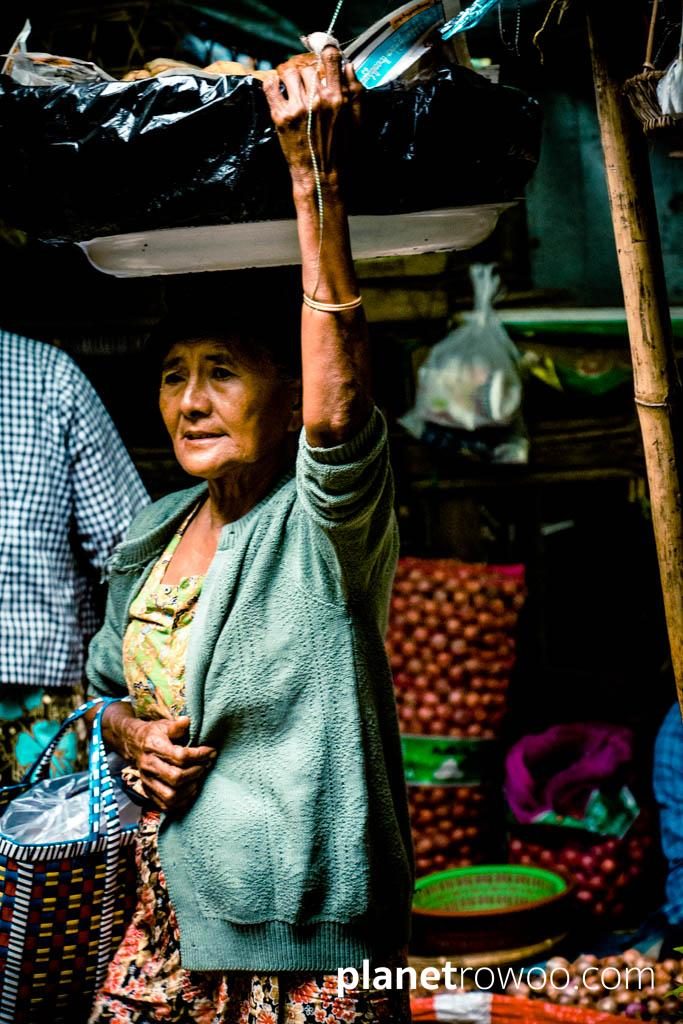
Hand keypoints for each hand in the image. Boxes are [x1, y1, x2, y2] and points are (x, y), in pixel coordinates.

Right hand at [125, 716, 216, 813]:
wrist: (133, 743)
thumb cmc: (154, 734)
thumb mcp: (164, 725)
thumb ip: (176, 726)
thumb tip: (186, 721)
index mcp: (154, 747)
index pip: (180, 756)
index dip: (199, 755)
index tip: (211, 751)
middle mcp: (149, 766)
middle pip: (176, 778)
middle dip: (196, 772)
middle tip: (205, 765)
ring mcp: (147, 781)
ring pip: (170, 796)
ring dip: (190, 789)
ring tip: (198, 779)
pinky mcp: (148, 791)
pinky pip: (165, 805)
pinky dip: (181, 802)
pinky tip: (190, 790)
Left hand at [263, 46, 361, 189]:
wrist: (321, 176)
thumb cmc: (342, 150)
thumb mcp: (357, 120)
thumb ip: (355, 91)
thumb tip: (348, 65)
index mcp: (338, 97)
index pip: (330, 57)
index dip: (323, 50)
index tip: (319, 53)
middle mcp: (318, 99)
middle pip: (306, 64)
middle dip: (304, 66)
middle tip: (301, 73)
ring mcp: (298, 108)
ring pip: (288, 71)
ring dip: (287, 71)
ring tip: (288, 78)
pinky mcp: (281, 117)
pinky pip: (270, 86)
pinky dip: (271, 81)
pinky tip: (276, 85)